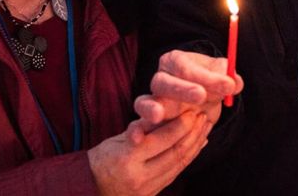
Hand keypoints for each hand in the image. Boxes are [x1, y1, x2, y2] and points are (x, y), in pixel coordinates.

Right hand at [88, 111, 209, 195]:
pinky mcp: (154, 194)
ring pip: (180, 165)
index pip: (161, 140)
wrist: (91, 188)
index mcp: (128, 159)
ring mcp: (148, 188)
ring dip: (195, 145)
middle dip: (193, 134)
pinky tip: (198, 144)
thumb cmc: (102, 159)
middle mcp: (140, 176)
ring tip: (205, 128)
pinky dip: (189, 157)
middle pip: (175, 153)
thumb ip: (141, 129)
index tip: (191, 112)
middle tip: (204, 117)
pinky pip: (176, 173)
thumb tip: (164, 111)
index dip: (180, 125)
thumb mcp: (117, 139)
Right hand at [134, 50, 243, 129]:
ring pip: (145, 102)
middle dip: (181, 90)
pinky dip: (136, 131)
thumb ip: (228, 77)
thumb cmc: (210, 84)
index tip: (227, 84)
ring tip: (158, 116)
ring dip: (151, 109)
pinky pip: (139, 125)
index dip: (205, 76)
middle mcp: (161, 78)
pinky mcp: (148, 121)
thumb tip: (234, 82)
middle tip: (201, 96)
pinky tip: (137, 139)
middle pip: (163, 82)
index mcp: (176, 61)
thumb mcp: (221, 77)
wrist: (202, 100)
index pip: (186, 66)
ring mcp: (152, 100)